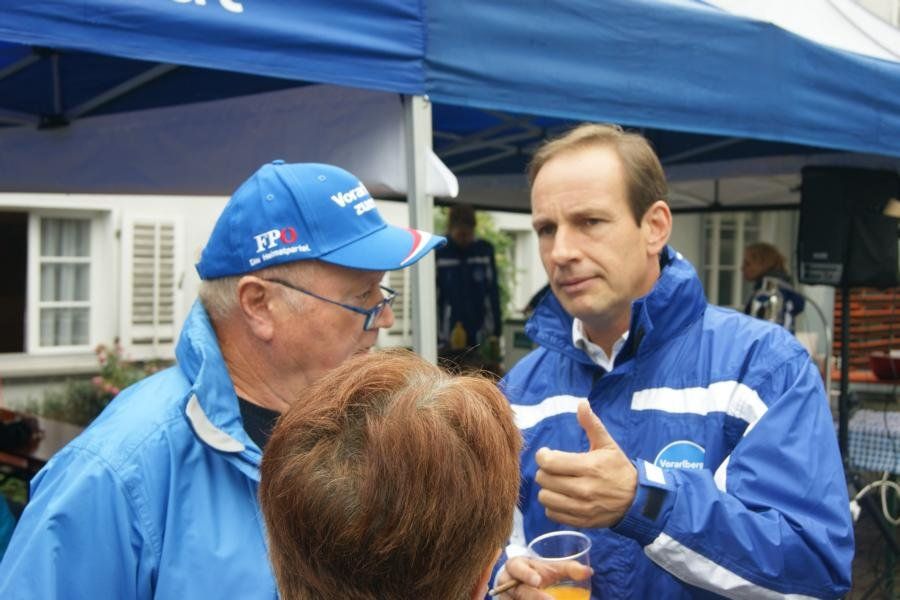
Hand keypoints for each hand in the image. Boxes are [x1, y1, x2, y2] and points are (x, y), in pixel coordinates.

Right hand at [496, 556, 592, 598]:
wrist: (522, 582)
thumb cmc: (538, 572)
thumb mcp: (551, 568)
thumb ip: (569, 569)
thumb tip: (589, 571)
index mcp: (515, 566)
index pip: (516, 567)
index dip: (525, 574)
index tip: (538, 580)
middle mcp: (507, 583)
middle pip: (519, 592)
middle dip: (535, 597)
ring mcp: (506, 598)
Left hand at [535, 401, 636, 527]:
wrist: (636, 500)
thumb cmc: (619, 469)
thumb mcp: (607, 444)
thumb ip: (591, 424)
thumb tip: (581, 403)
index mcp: (589, 466)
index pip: (549, 462)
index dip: (543, 455)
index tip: (548, 453)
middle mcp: (583, 488)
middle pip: (544, 479)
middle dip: (545, 471)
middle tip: (554, 468)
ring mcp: (582, 507)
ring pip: (545, 497)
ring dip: (547, 489)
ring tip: (556, 483)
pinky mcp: (580, 521)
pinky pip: (552, 514)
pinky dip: (553, 505)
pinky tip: (561, 497)